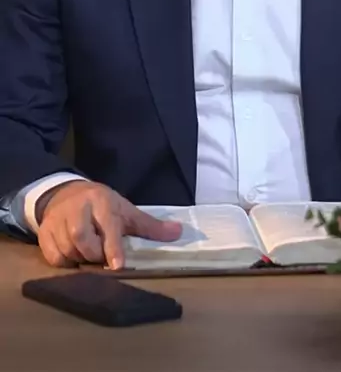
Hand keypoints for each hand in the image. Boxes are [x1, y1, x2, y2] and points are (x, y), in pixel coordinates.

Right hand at [36, 180, 181, 269]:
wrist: (65, 193)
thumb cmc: (102, 205)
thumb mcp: (126, 211)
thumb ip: (149, 226)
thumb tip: (178, 233)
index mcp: (102, 202)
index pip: (108, 226)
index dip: (113, 247)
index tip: (118, 265)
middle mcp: (78, 208)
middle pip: (83, 240)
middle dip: (94, 254)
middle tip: (101, 255)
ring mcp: (58, 220)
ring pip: (68, 250)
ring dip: (80, 259)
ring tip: (88, 253)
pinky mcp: (44, 232)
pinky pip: (53, 257)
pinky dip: (64, 262)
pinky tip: (73, 255)